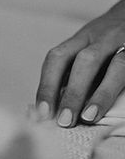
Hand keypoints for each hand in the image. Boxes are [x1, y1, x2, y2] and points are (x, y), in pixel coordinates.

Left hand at [35, 0, 124, 126]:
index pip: (58, 58)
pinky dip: (123, 89)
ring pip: (116, 66)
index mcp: (82, 38)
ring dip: (101, 94)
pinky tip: (120, 109)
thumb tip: (52, 104)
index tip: (42, 111)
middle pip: (85, 61)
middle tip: (63, 120)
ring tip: (88, 117)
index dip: (48, 84)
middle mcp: (102, 38)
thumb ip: (72, 70)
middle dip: (72, 92)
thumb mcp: (87, 46)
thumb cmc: (108, 40)